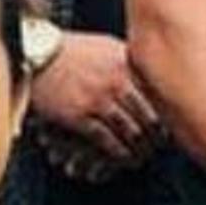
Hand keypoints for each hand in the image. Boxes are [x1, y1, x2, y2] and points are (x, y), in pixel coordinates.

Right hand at [27, 33, 159, 173]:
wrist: (37, 54)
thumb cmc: (71, 49)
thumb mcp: (106, 45)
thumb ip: (130, 59)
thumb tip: (150, 67)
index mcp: (126, 63)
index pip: (158, 95)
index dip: (167, 115)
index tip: (168, 126)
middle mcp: (116, 81)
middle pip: (149, 116)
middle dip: (157, 137)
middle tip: (158, 148)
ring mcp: (98, 99)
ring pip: (131, 131)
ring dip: (139, 149)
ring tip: (142, 157)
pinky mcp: (79, 115)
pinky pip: (107, 140)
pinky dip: (118, 153)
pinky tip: (123, 159)